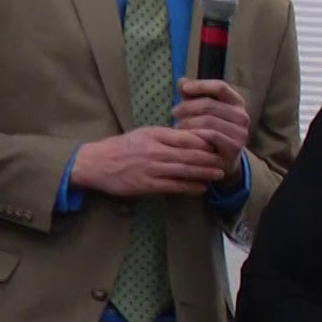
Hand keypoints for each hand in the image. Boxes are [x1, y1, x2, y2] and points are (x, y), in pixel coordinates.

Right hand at [71, 126, 226, 196]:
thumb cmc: (121, 148)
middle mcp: (154, 150)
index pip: (185, 136)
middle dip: (210, 158)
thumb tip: (190, 136)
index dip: (205, 141)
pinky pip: (174, 186)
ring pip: (184, 170)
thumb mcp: (143, 134)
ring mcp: (151, 168)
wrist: (96, 163)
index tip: (218, 143)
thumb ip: (164, 136)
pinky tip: (202, 187)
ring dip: (204, 173)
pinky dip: (190, 187)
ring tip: (219, 174)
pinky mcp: (148, 185)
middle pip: (189, 154)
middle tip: (225, 160)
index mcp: (154, 134)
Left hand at [174, 78, 250, 183]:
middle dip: (188, 107)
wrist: (223, 159)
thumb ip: (192, 96)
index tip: (184, 88)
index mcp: (237, 103)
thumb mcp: (201, 111)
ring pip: (209, 120)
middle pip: (211, 104)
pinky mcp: (234, 147)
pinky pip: (211, 135)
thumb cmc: (210, 130)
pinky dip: (196, 134)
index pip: (221, 87)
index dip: (201, 85)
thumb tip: (181, 81)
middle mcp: (242, 116)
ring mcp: (240, 133)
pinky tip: (185, 136)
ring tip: (177, 125)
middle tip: (174, 112)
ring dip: (189, 122)